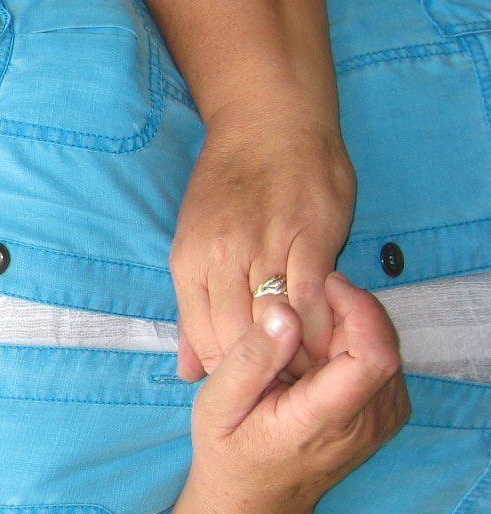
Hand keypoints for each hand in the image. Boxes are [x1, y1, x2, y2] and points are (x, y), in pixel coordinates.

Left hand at [170, 114, 354, 381]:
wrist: (269, 123)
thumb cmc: (231, 185)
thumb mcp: (195, 245)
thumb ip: (192, 311)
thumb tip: (184, 371)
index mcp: (189, 262)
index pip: (203, 339)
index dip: (229, 371)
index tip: (251, 388)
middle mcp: (221, 258)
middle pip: (237, 339)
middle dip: (261, 370)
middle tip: (284, 390)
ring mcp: (264, 247)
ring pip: (275, 323)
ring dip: (293, 355)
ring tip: (308, 372)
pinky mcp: (309, 237)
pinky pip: (313, 297)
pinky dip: (321, 325)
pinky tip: (330, 340)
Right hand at [188, 272, 408, 513]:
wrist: (257, 500)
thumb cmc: (230, 450)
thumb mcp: (217, 406)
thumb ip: (250, 358)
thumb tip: (285, 311)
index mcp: (325, 421)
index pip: (374, 355)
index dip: (357, 308)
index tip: (319, 285)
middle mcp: (368, 422)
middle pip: (384, 342)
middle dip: (346, 310)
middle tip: (298, 308)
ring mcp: (383, 420)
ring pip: (386, 345)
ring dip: (348, 325)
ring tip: (300, 334)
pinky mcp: (386, 412)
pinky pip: (382, 358)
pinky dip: (352, 340)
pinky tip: (314, 352)